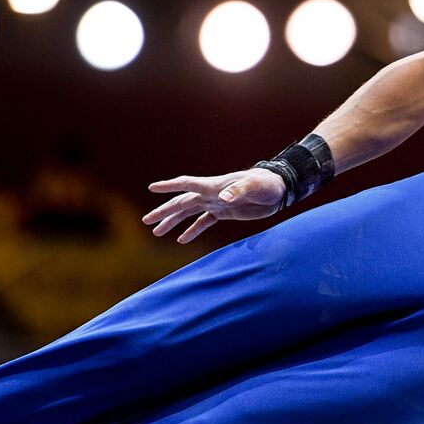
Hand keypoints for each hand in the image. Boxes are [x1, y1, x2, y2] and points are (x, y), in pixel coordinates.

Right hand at [144, 168, 287, 242]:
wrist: (278, 189)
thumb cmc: (266, 184)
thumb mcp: (254, 186)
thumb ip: (238, 191)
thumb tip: (223, 198)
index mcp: (214, 186)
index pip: (187, 184)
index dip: (169, 186)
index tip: (152, 188)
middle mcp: (211, 194)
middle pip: (181, 202)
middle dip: (163, 211)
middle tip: (146, 221)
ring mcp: (216, 203)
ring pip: (188, 213)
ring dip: (173, 222)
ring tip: (156, 232)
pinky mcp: (224, 212)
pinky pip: (203, 222)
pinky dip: (192, 231)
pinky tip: (181, 240)